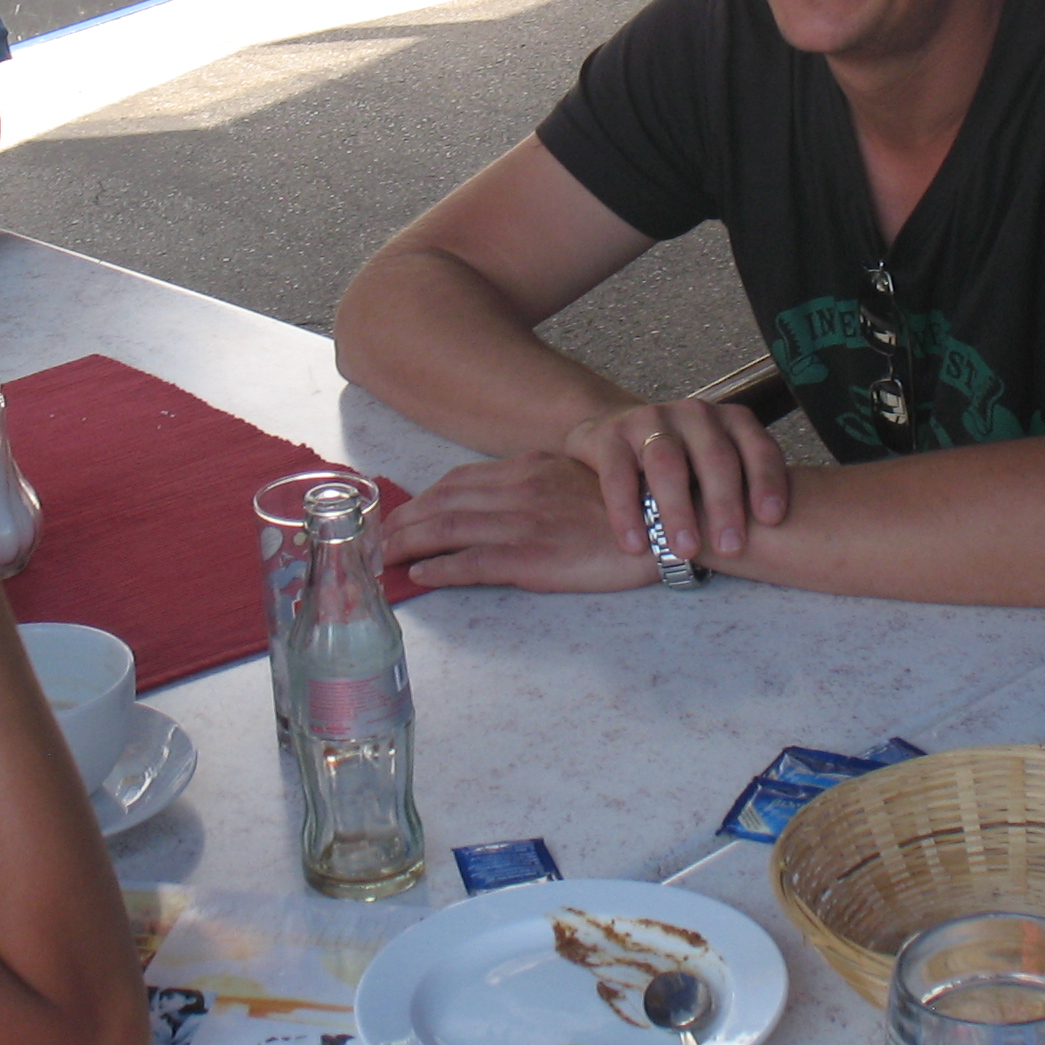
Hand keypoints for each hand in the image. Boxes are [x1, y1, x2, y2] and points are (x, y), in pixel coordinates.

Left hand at [383, 452, 664, 592]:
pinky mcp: (530, 558)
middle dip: (403, 520)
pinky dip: (439, 568)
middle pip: (442, 502)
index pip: (459, 480)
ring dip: (407, 543)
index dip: (425, 498)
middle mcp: (518, 489)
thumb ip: (544, 485)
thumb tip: (513, 498)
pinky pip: (471, 563)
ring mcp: (522, 523)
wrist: (669, 522)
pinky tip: (418, 576)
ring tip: (382, 557)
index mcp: (530, 468)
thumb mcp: (581, 480)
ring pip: (446, 529)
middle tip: (375, 537)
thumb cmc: (634, 505)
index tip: (404, 511)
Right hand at [560, 397, 788, 566]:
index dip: (767, 481)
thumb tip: (784, 542)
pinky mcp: (610, 436)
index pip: (758, 448)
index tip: (772, 519)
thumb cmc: (683, 462)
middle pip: (715, 457)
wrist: (614, 430)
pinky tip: (635, 544)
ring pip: (667, 463)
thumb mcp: (717, 466)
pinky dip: (627, 512)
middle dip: (724, 504)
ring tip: (684, 551)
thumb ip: (743, 489)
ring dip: (678, 509)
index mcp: (730, 421)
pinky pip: (618, 475)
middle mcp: (695, 414)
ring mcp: (650, 420)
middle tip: (732, 548)